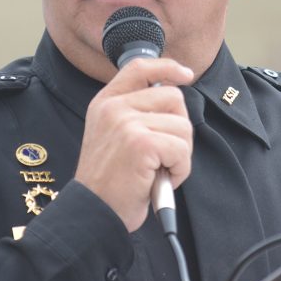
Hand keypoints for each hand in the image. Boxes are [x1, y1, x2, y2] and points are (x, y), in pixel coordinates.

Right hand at [75, 58, 194, 231]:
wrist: (93, 212)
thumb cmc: (109, 182)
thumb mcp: (112, 136)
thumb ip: (135, 113)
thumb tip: (175, 98)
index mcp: (105, 102)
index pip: (140, 67)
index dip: (167, 67)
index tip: (186, 74)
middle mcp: (114, 107)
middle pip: (173, 98)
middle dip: (179, 129)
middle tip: (163, 155)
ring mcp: (126, 123)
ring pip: (182, 126)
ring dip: (180, 154)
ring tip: (158, 171)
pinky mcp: (141, 143)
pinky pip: (182, 149)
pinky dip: (180, 170)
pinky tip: (161, 180)